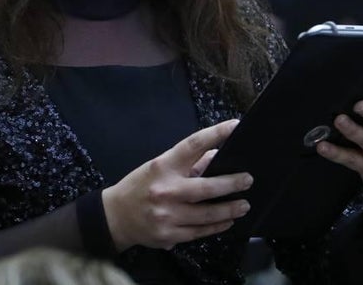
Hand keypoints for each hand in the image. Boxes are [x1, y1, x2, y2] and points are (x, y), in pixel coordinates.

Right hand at [102, 119, 252, 250]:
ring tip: (244, 205)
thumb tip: (216, 153)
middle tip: (248, 180)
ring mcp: (167, 215)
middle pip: (206, 187)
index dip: (216, 134)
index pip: (193, 145)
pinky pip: (199, 231)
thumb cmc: (141, 186)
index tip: (235, 126)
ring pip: (207, 214)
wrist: (115, 217)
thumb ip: (188, 162)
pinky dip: (216, 226)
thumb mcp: (160, 166)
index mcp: (164, 166)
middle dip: (231, 183)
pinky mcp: (168, 235)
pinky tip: (228, 221)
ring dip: (229, 209)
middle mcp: (166, 190)